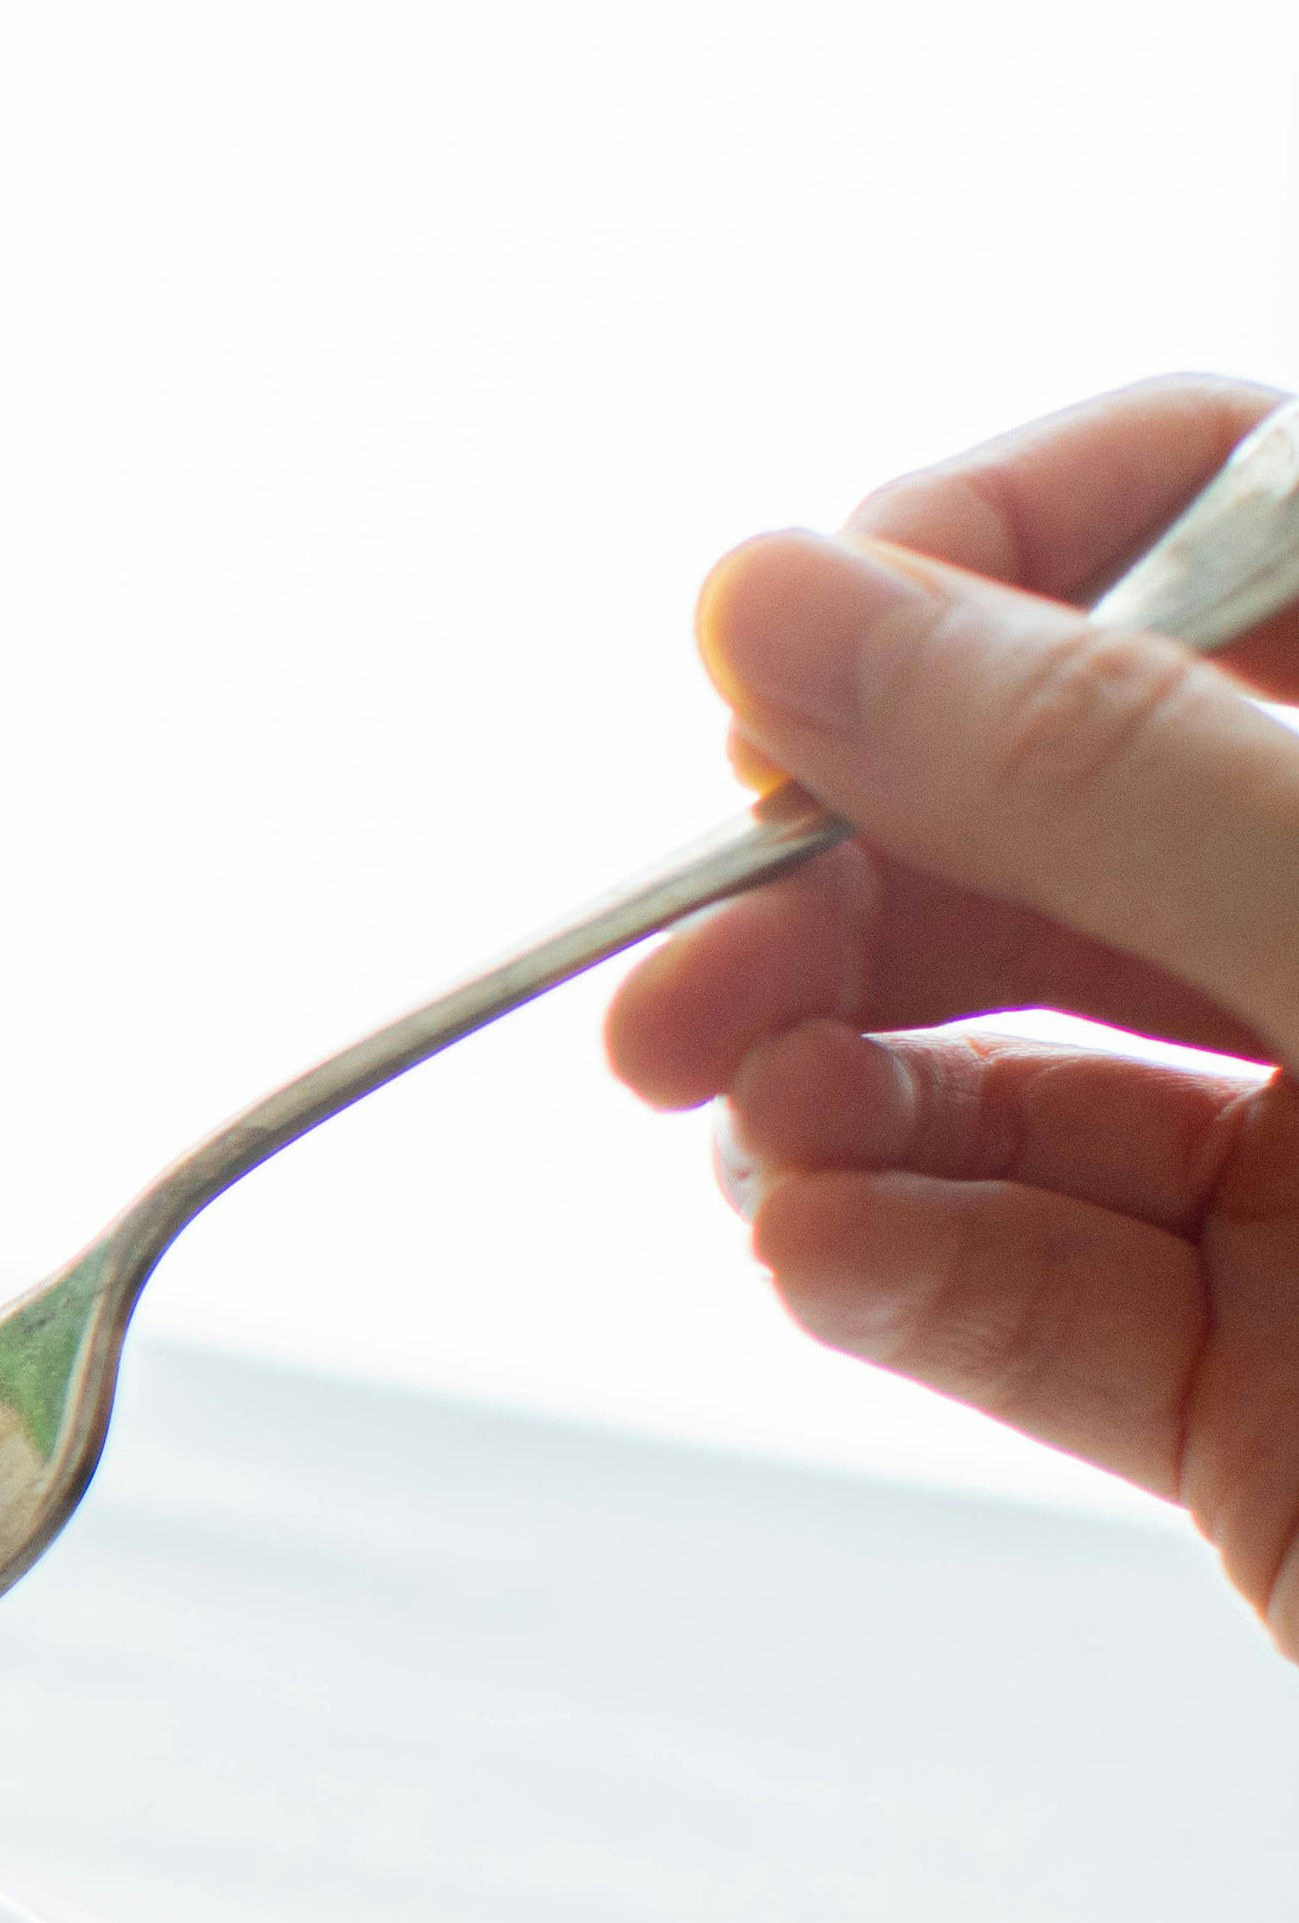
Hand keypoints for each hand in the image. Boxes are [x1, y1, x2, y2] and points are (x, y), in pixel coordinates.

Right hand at [600, 377, 1298, 1641]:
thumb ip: (1101, 768)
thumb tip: (779, 598)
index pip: (1227, 514)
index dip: (985, 560)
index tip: (792, 671)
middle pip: (1062, 814)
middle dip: (846, 875)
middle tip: (683, 966)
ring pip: (1018, 1071)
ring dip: (836, 1086)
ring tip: (745, 1128)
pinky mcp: (1282, 1409)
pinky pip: (1038, 1302)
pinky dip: (896, 1271)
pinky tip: (816, 1249)